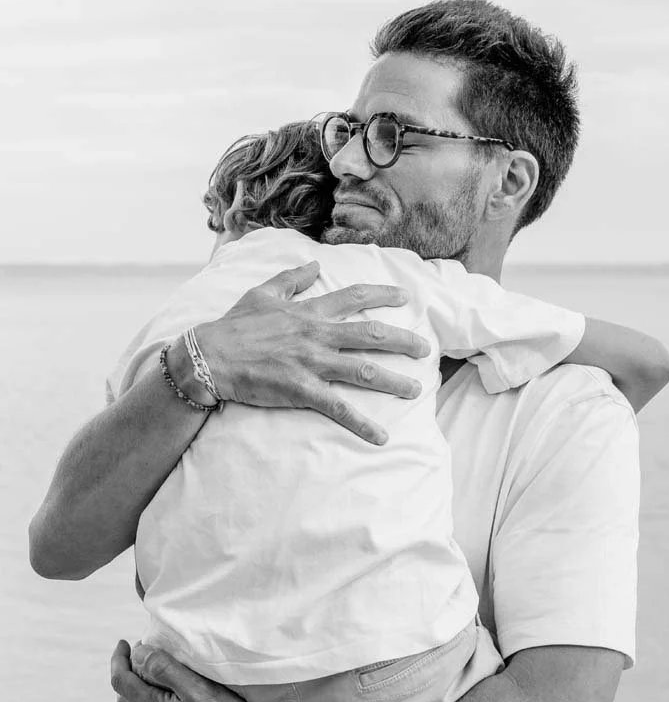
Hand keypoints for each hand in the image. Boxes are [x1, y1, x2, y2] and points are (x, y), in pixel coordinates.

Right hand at [195, 261, 429, 444]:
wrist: (209, 357)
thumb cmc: (233, 327)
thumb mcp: (261, 294)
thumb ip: (291, 279)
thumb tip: (313, 265)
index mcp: (309, 312)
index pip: (355, 297)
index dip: (383, 296)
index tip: (405, 298)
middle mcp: (317, 335)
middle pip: (370, 334)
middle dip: (403, 341)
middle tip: (425, 350)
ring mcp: (311, 363)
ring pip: (363, 371)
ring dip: (393, 381)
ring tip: (415, 390)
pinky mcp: (302, 390)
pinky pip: (339, 408)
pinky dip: (362, 424)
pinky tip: (381, 437)